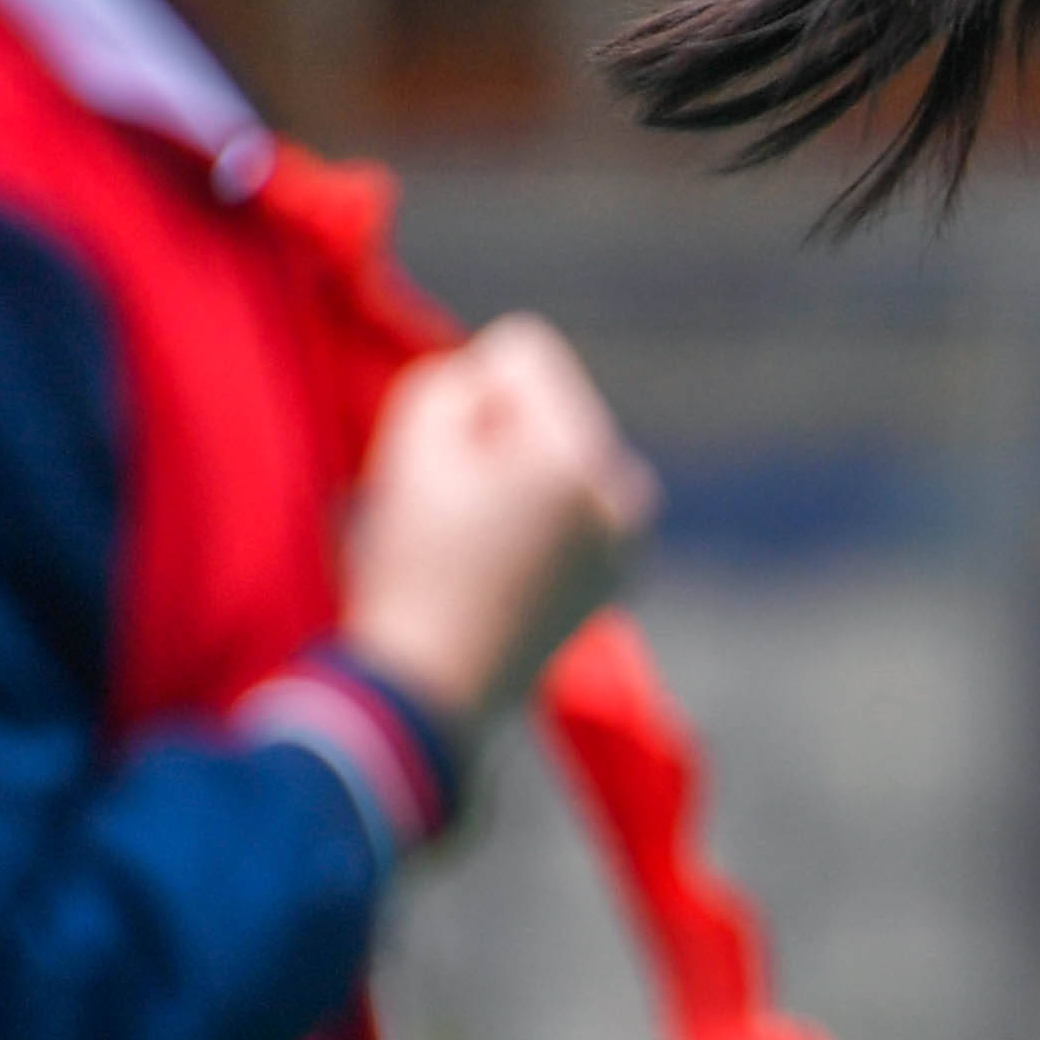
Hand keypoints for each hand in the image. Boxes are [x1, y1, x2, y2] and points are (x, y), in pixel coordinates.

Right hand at [342, 315, 658, 731]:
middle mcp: (624, 491)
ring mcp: (627, 538)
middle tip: (455, 509)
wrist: (429, 688)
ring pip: (555, 457)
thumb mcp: (411, 441)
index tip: (444, 456)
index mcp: (585, 455)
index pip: (523, 351)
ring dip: (513, 478)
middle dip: (496, 435)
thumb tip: (491, 382)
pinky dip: (532, 519)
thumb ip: (454, 378)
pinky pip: (567, 506)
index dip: (466, 389)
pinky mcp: (613, 577)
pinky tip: (496, 569)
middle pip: (545, 408)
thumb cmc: (412, 564)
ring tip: (474, 543)